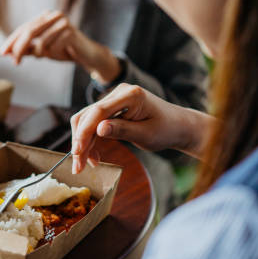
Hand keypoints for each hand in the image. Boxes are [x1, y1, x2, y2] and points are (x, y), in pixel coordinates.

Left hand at [0, 10, 121, 82]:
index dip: (11, 41)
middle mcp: (53, 15)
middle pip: (29, 32)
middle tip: (14, 61)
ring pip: (40, 41)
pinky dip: (51, 53)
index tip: (2, 52)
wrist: (86, 55)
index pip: (24, 28)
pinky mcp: (70, 32)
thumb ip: (27, 49)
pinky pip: (53, 46)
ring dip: (39, 53)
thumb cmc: (63, 50)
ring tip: (45, 56)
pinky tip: (58, 53)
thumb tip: (8, 53)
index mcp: (44, 17)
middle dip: (18, 48)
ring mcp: (62, 22)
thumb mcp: (42, 50)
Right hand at [70, 83, 214, 173]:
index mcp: (131, 95)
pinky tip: (93, 156)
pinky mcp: (112, 106)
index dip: (84, 132)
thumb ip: (122, 130)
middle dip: (80, 141)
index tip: (78, 153)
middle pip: (88, 115)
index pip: (98, 112)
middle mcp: (119, 92)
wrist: (179, 125)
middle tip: (78, 166)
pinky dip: (91, 139)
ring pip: (87, 119)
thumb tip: (99, 130)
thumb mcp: (146, 135)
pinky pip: (94, 122)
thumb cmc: (167, 130)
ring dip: (83, 142)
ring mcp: (114, 98)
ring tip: (85, 164)